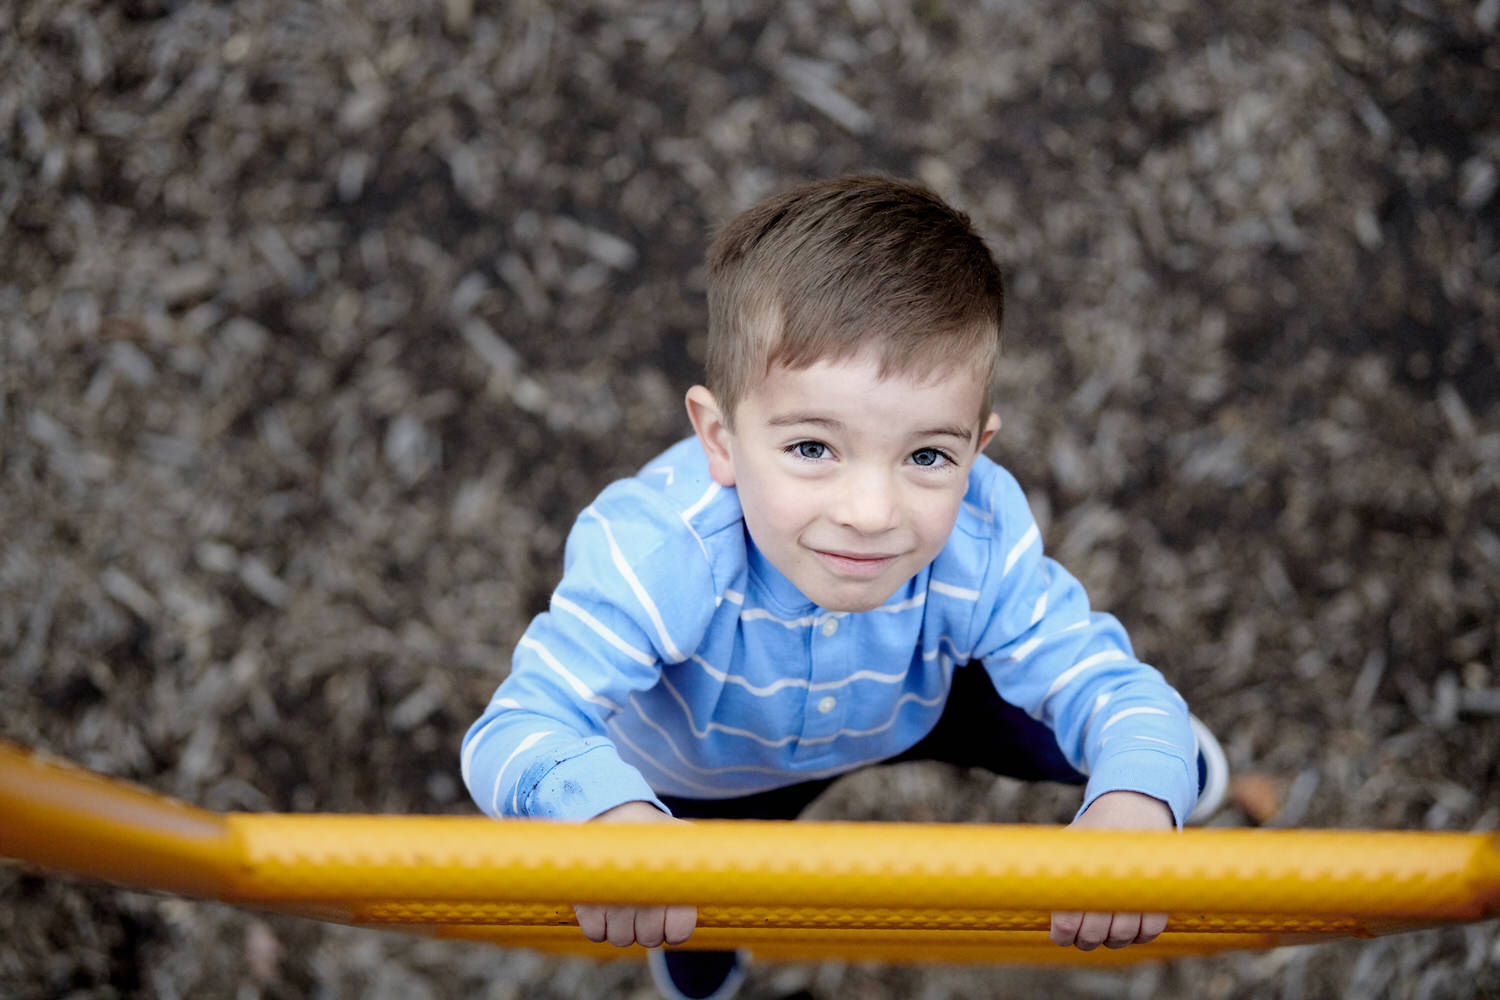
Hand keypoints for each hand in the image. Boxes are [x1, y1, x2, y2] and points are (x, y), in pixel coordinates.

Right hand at [573, 801, 697, 947]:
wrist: (612, 812)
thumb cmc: (655, 832)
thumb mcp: (687, 838)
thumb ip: (711, 856)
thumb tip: (739, 867)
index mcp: (669, 884)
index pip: (677, 934)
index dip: (674, 928)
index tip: (669, 912)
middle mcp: (642, 897)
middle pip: (648, 940)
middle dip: (648, 926)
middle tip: (646, 904)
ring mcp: (612, 901)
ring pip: (621, 939)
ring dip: (624, 926)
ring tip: (627, 902)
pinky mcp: (585, 902)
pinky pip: (596, 933)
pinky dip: (600, 924)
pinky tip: (606, 904)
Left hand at [1050, 791, 1172, 950]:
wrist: (1131, 809)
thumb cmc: (1091, 832)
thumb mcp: (1064, 842)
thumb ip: (1046, 868)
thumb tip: (1017, 892)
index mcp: (1082, 867)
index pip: (1068, 921)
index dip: (1062, 934)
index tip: (1060, 934)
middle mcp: (1110, 877)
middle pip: (1094, 934)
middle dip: (1085, 940)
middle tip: (1081, 935)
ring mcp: (1138, 885)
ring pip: (1123, 936)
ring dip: (1112, 941)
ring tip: (1104, 932)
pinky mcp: (1162, 891)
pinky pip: (1151, 930)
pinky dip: (1139, 936)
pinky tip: (1129, 928)